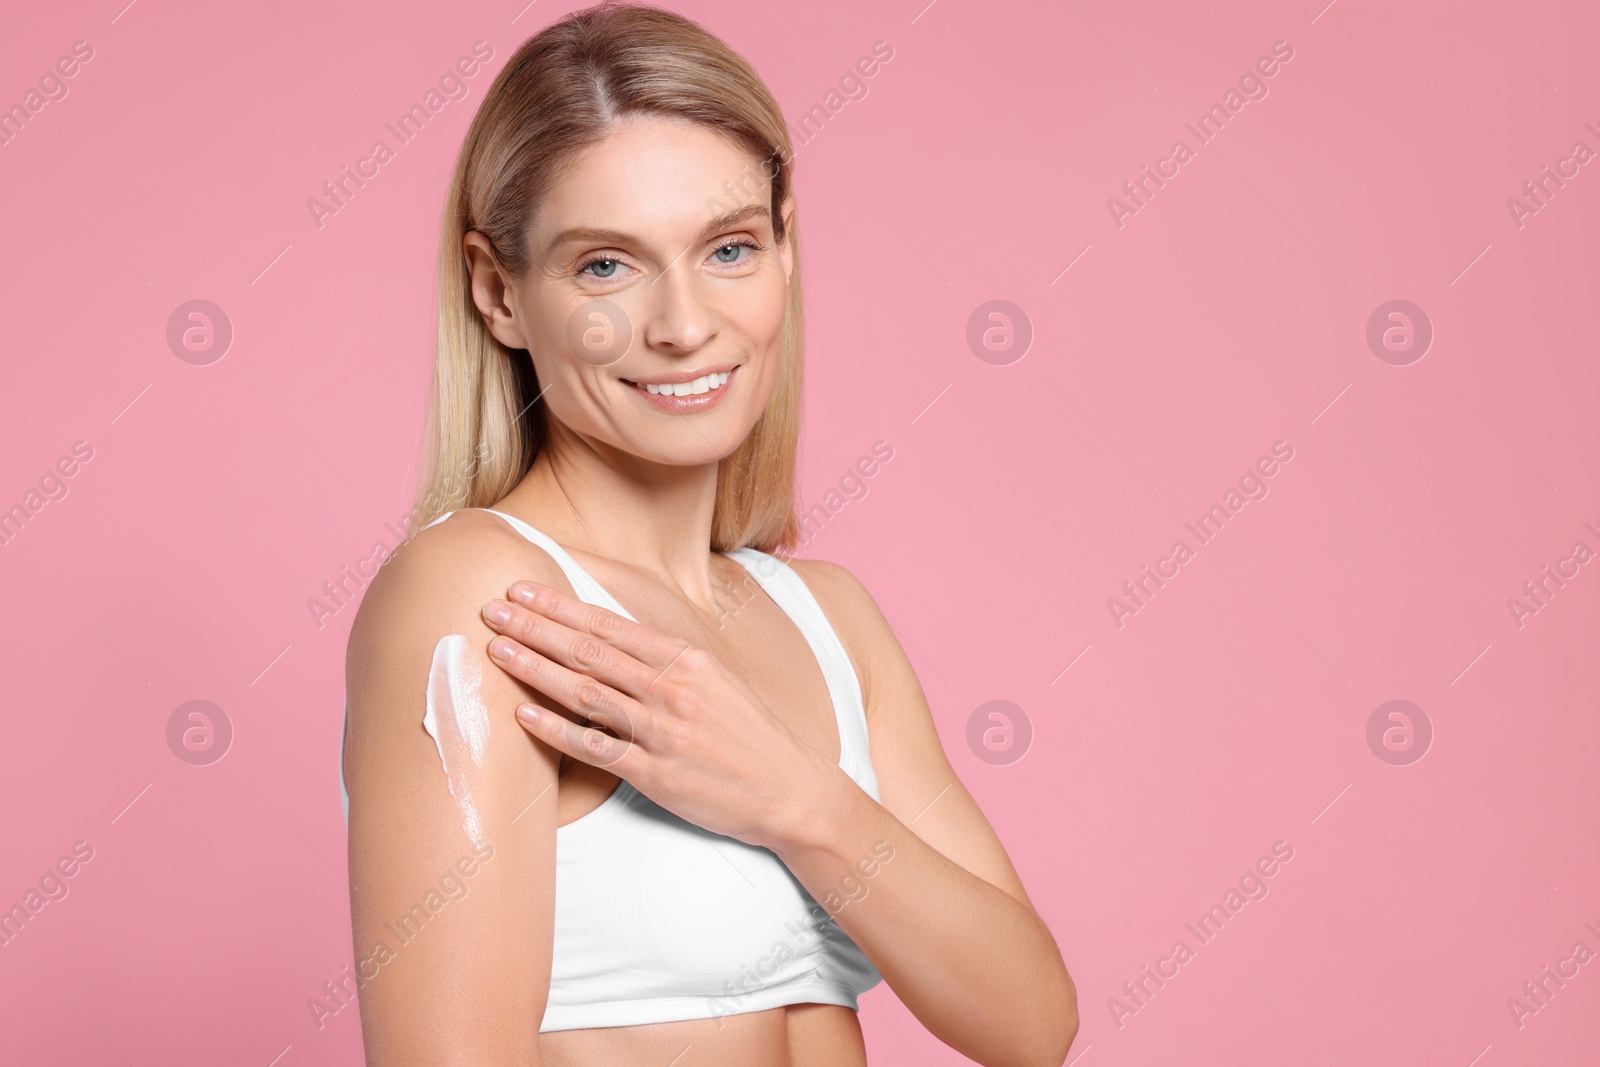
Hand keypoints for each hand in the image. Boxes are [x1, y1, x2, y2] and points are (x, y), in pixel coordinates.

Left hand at [479, 579, 838, 849]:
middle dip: (535, 628)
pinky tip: (525, 714)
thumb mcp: (719, 681)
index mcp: (688, 660)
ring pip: (585, 692)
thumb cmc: (752, 736)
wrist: (791, 791)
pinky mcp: (655, 774)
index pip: (611, 625)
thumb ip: (669, 662)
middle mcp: (672, 689)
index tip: (523, 590)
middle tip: (491, 610)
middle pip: (589, 651)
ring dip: (535, 669)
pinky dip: (557, 728)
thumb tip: (615, 641)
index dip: (561, 606)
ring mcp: (662, 732)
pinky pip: (595, 748)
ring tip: (497, 651)